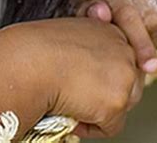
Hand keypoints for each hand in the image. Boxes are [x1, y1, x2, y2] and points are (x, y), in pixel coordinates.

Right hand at [0, 18, 142, 138]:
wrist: (26, 63)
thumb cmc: (36, 49)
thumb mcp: (69, 35)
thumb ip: (91, 46)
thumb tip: (96, 58)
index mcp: (110, 29)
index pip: (122, 58)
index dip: (104, 73)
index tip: (87, 79)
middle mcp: (124, 48)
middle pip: (129, 83)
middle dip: (107, 92)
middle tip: (77, 92)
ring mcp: (124, 75)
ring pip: (123, 105)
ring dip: (99, 109)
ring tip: (72, 99)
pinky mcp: (117, 101)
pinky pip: (109, 127)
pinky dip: (89, 126)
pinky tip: (69, 110)